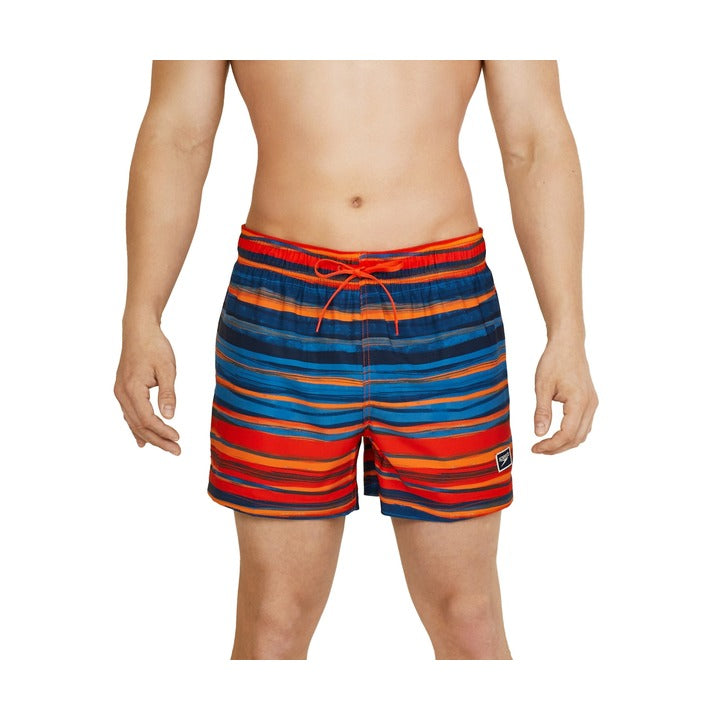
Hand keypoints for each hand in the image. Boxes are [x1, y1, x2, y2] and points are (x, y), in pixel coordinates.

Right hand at [114, 321, 180, 454]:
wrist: (138, 330)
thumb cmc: (154, 346)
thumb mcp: (167, 369)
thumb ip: (167, 394)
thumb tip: (169, 417)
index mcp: (132, 389)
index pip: (147, 419)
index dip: (162, 432)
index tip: (178, 439)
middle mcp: (122, 394)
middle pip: (139, 425)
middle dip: (158, 440)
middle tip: (176, 451)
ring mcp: (120, 392)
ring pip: (133, 422)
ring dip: (150, 436)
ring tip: (166, 448)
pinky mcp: (123, 390)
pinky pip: (129, 415)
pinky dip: (137, 428)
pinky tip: (143, 440)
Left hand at [531, 336, 597, 453]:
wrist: (568, 344)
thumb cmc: (555, 361)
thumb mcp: (542, 386)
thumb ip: (542, 411)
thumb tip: (539, 433)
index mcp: (579, 402)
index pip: (567, 434)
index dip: (551, 445)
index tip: (535, 448)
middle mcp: (590, 405)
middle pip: (576, 438)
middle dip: (557, 448)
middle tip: (537, 449)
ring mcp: (592, 403)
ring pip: (582, 434)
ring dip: (564, 443)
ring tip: (545, 444)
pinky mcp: (589, 401)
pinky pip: (583, 425)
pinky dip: (571, 434)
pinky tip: (556, 433)